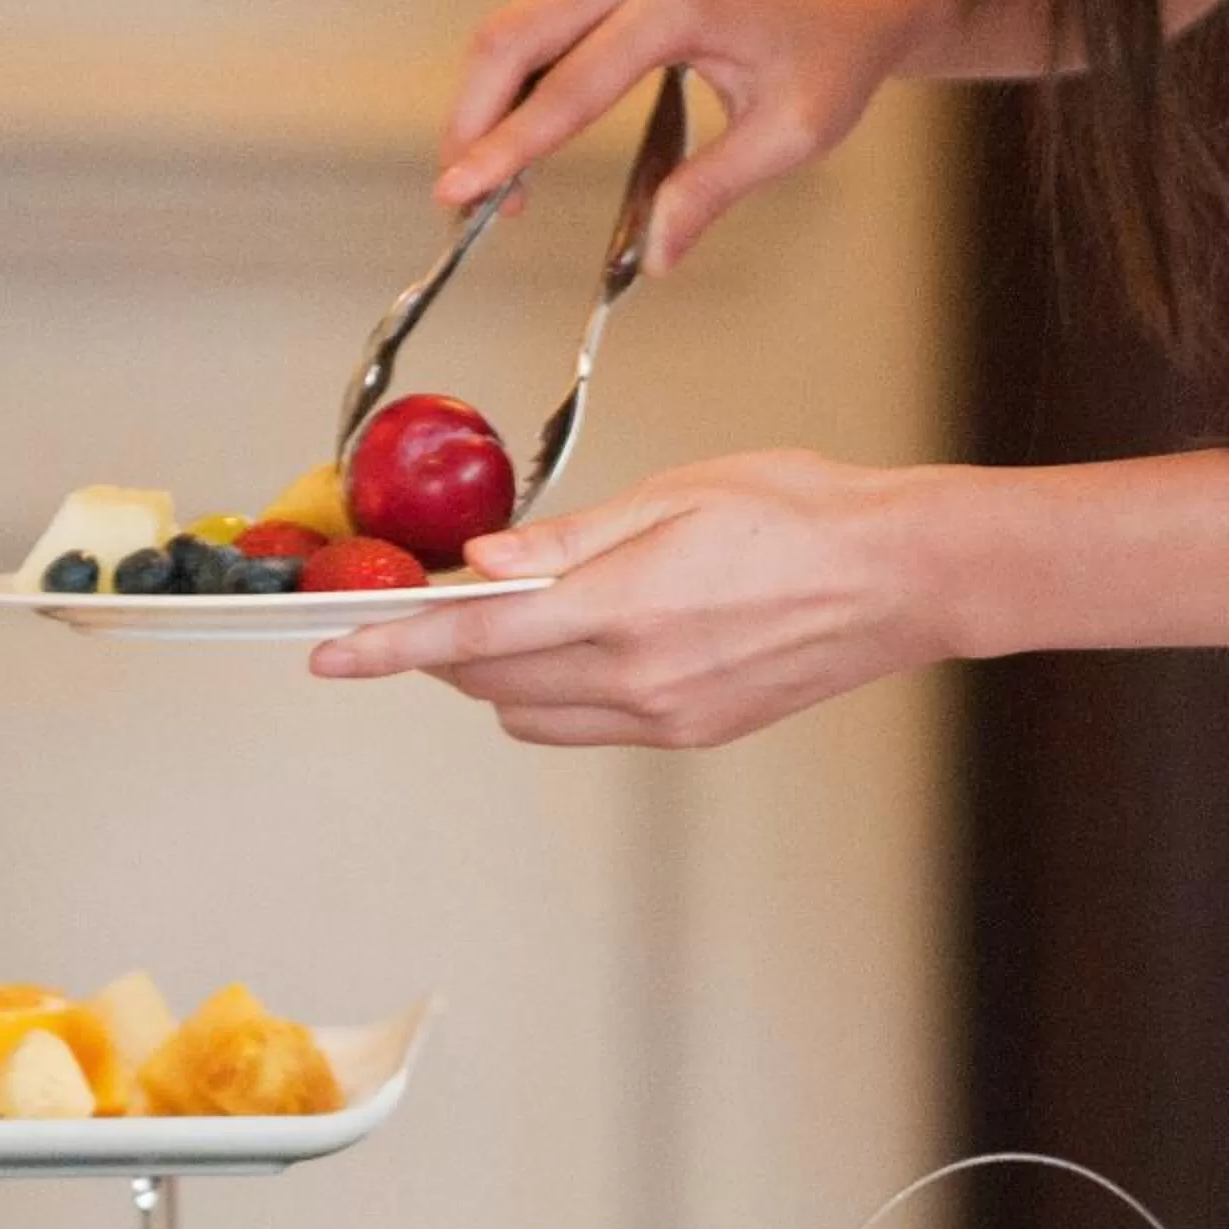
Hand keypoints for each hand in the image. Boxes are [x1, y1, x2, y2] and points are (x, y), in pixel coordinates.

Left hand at [309, 451, 948, 747]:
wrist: (898, 578)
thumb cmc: (799, 513)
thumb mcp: (675, 495)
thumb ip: (569, 539)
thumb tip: (485, 563)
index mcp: (623, 609)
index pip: (474, 642)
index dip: (390, 649)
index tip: (330, 656)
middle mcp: (636, 679)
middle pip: (490, 687)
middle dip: (444, 652)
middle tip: (436, 602)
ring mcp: (665, 717)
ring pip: (531, 717)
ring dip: (498, 678)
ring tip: (513, 620)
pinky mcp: (691, 732)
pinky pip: (587, 726)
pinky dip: (555, 693)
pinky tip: (579, 644)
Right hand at [440, 0, 951, 273]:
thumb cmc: (827, 54)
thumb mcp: (789, 136)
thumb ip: (712, 191)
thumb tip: (655, 256)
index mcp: (679, 1)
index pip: (568, 86)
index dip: (508, 146)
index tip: (459, 192)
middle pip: (509, 40)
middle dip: (471, 124)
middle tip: (461, 199)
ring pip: (507, 29)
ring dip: (485, 106)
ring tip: (498, 182)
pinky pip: (527, 18)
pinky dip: (510, 79)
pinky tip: (523, 133)